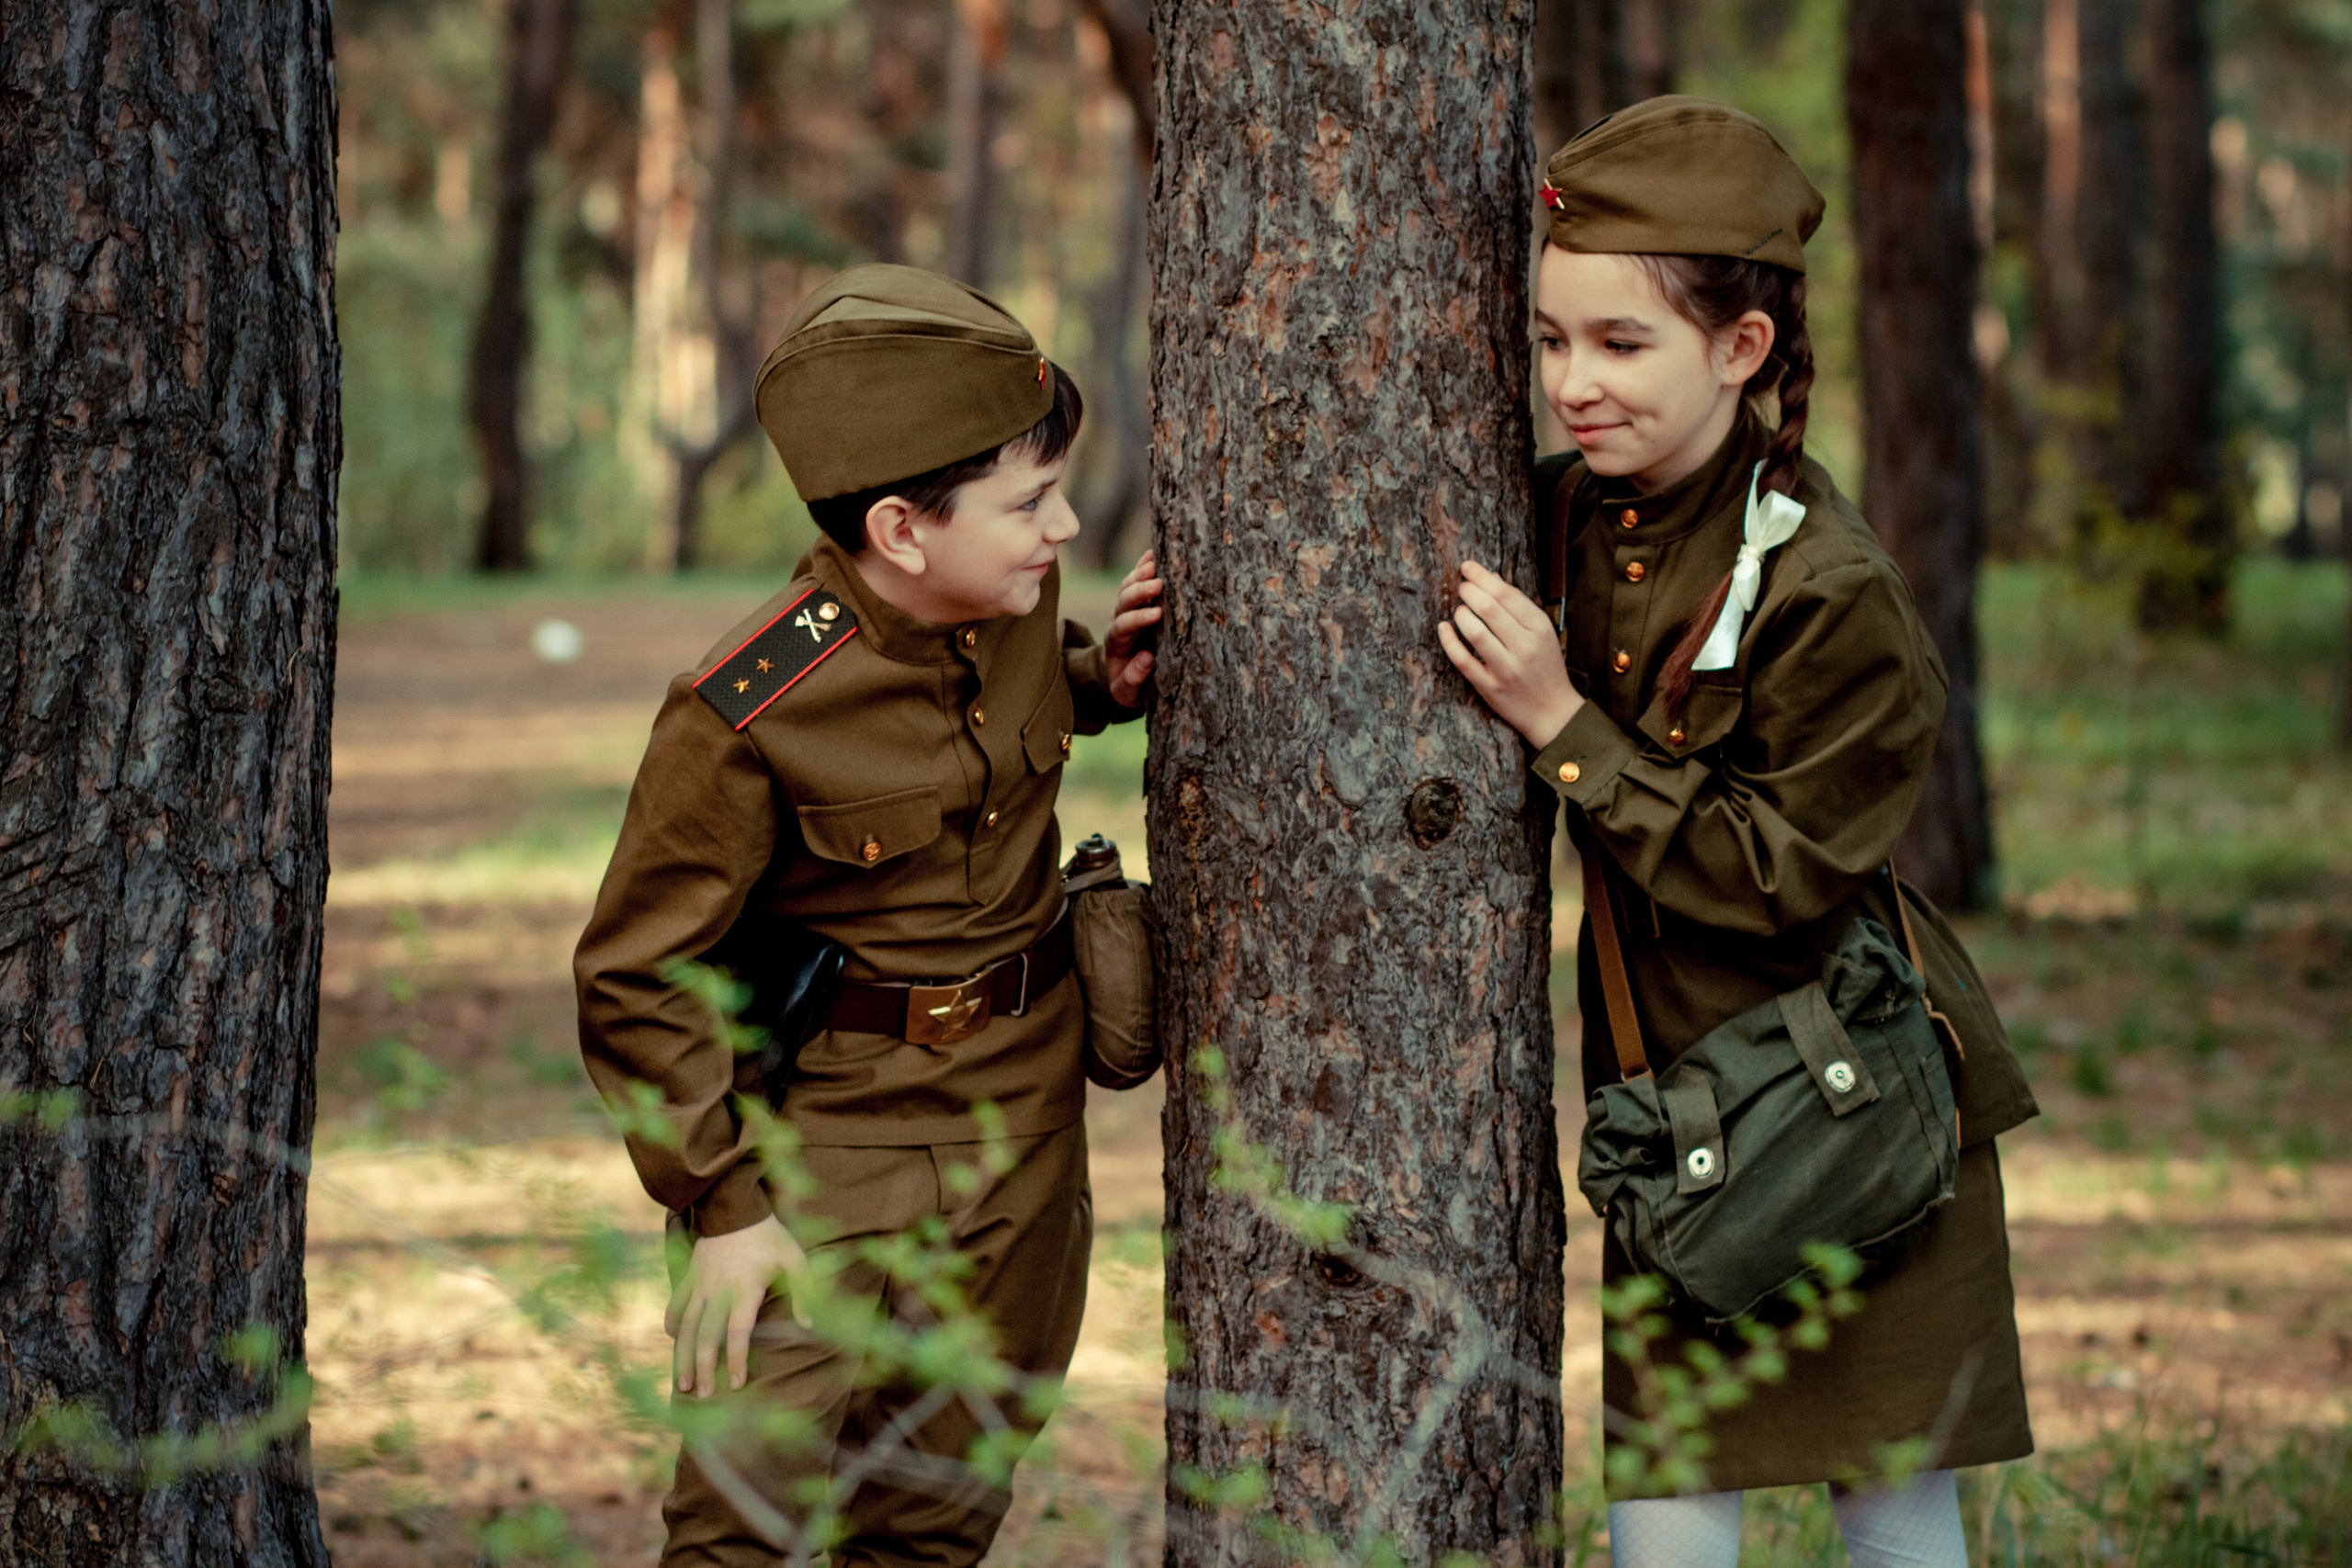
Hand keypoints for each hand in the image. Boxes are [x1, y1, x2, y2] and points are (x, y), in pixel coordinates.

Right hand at [665, 1214, 808, 1394]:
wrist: (733, 1207)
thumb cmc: (768, 1235)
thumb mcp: (794, 1258)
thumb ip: (803, 1291)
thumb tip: (809, 1325)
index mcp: (745, 1290)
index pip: (737, 1333)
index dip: (735, 1359)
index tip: (736, 1384)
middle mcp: (718, 1292)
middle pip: (707, 1338)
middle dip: (704, 1369)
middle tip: (703, 1396)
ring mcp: (700, 1286)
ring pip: (687, 1328)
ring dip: (684, 1357)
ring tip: (683, 1384)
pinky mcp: (689, 1277)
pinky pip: (676, 1305)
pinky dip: (674, 1324)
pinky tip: (674, 1341)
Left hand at [1104, 549, 1163, 707]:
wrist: (1123, 679)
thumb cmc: (1129, 687)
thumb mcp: (1128, 693)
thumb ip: (1134, 679)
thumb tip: (1147, 659)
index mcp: (1116, 644)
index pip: (1123, 626)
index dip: (1138, 619)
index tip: (1156, 614)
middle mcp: (1118, 622)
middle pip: (1122, 602)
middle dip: (1139, 591)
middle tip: (1158, 583)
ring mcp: (1125, 610)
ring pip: (1127, 588)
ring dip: (1139, 574)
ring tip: (1155, 562)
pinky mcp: (1134, 603)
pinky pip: (1134, 582)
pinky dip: (1142, 568)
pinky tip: (1152, 553)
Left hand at [1437, 560, 1584, 748]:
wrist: (1552, 711)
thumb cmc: (1544, 666)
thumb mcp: (1541, 632)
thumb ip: (1518, 606)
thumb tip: (1491, 579)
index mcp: (1539, 628)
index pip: (1506, 594)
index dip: (1482, 577)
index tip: (1467, 568)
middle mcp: (1524, 647)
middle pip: (1489, 609)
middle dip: (1469, 591)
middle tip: (1462, 587)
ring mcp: (1506, 668)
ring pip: (1475, 633)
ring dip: (1461, 614)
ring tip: (1459, 610)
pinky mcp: (1490, 687)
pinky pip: (1463, 661)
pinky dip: (1449, 641)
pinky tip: (1443, 628)